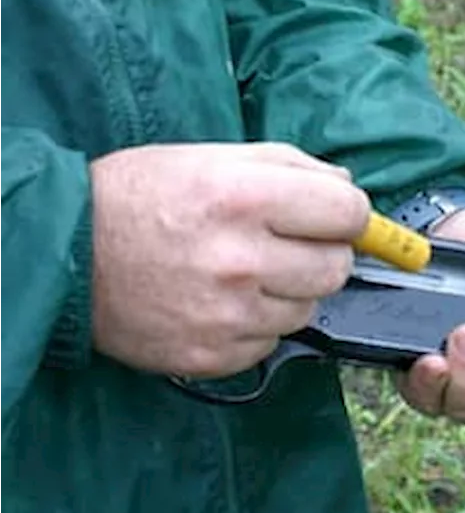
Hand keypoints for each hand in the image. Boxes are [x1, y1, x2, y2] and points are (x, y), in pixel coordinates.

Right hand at [89, 142, 369, 378]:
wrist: (66, 252)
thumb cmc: (144, 195)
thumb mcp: (215, 157)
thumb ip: (293, 167)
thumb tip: (349, 189)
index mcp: (246, 198)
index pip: (350, 213)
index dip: (347, 213)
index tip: (332, 215)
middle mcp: (240, 259)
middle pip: (336, 268)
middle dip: (321, 253)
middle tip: (285, 244)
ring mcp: (226, 315)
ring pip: (307, 310)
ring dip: (287, 292)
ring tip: (242, 272)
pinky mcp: (210, 356)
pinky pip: (270, 344)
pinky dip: (255, 326)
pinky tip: (220, 302)